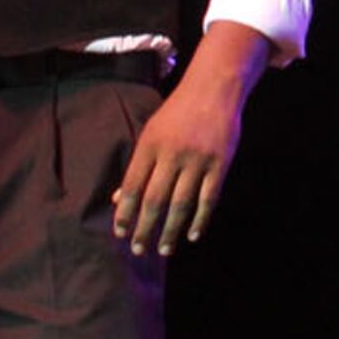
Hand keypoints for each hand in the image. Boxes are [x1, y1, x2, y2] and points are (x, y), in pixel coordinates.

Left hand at [114, 68, 249, 255]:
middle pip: (154, 200)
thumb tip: (119, 199)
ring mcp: (198, 159)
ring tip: (164, 249)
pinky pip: (208, 199)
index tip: (119, 233)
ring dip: (170, 231)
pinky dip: (199, 220)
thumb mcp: (151, 133)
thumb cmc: (178, 113)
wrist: (214, 88)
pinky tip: (192, 235)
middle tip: (138, 250)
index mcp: (150, 145)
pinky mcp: (220, 163)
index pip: (132, 187)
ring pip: (181, 204)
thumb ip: (138, 166)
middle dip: (144, 229)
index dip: (124, 213)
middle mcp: (172, 153)